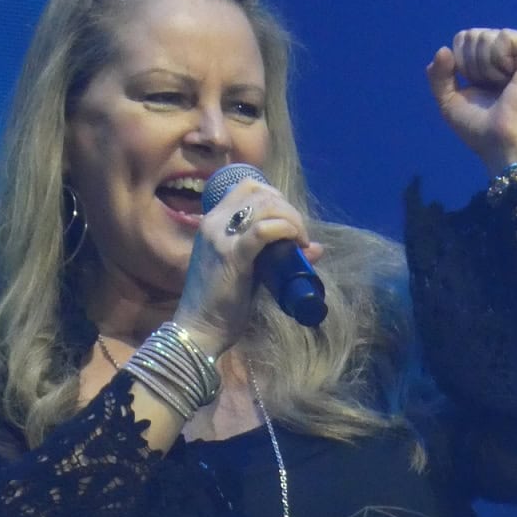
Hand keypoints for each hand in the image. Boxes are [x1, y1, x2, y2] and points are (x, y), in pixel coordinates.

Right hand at [174, 180, 323, 357]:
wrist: (199, 330)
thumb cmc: (222, 305)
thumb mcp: (250, 272)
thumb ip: (275, 256)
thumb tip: (316, 248)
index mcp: (213, 221)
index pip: (247, 186)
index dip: (275, 196)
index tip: (288, 219)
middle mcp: (214, 222)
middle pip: (260, 192)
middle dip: (288, 208)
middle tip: (300, 234)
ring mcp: (221, 237)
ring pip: (264, 205)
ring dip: (291, 218)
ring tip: (300, 240)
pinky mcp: (232, 256)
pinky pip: (263, 230)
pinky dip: (285, 229)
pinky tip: (296, 241)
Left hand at [426, 28, 516, 172]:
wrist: (500, 143)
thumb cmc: (479, 127)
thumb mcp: (449, 101)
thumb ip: (439, 76)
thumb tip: (443, 50)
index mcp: (490, 59)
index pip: (463, 38)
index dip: (461, 63)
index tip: (475, 86)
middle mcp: (507, 51)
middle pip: (472, 35)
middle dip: (472, 66)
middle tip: (490, 88)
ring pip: (486, 36)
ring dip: (485, 68)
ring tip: (502, 86)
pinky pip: (504, 37)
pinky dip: (498, 60)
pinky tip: (510, 78)